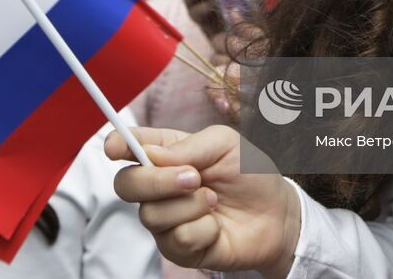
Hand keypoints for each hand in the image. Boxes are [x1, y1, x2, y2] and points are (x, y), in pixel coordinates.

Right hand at [106, 125, 299, 276]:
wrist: (276, 214)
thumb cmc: (250, 173)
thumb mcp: (225, 143)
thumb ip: (187, 146)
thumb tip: (150, 156)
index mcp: (167, 153)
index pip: (129, 146)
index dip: (116, 145)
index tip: (115, 147)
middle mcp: (159, 186)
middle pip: (126, 184)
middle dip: (156, 181)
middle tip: (194, 177)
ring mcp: (166, 219)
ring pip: (151, 215)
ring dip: (188, 206)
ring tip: (213, 200)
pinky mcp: (178, 248)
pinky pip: (176, 239)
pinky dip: (202, 229)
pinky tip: (216, 225)